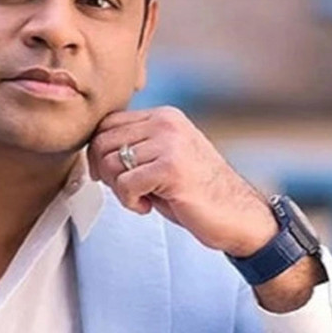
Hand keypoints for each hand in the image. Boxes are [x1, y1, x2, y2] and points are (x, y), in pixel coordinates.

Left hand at [87, 107, 277, 257]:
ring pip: (111, 164)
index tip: (109, 176)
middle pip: (103, 142)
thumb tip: (93, 150)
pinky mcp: (171, 168)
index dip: (99, 152)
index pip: (108, 123)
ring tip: (143, 198)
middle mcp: (166, 123)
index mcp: (164, 116)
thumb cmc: (197, 192)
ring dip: (120, 190)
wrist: (239, 216)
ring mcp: (169, 143)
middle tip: (127, 191)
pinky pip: (125, 184)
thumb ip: (135, 146)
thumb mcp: (163, 158)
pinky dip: (130, 202)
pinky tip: (149, 206)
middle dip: (105, 173)